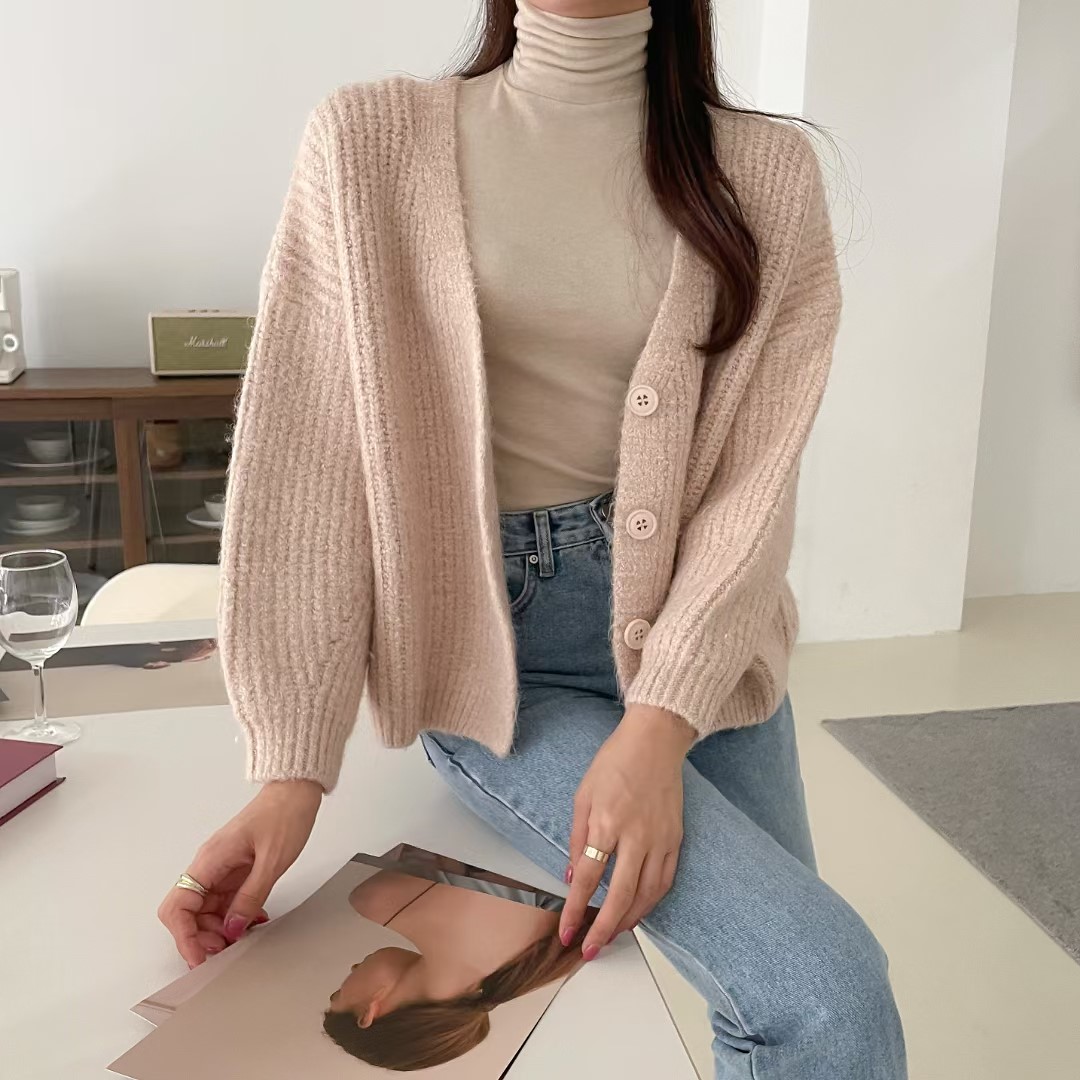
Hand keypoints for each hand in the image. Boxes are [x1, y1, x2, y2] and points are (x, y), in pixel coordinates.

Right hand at [157, 779, 321, 966]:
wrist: (295, 791)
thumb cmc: (284, 815)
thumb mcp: (272, 862)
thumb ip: (250, 898)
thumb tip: (231, 930)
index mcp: (210, 860)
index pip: (177, 907)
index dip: (184, 937)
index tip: (201, 958)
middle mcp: (210, 865)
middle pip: (189, 913)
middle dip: (203, 937)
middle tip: (228, 952)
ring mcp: (221, 867)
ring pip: (207, 910)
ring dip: (220, 929)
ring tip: (242, 939)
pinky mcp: (235, 869)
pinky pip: (225, 900)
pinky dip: (234, 916)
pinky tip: (252, 921)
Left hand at [559, 704, 694, 959]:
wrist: (655, 741)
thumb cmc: (614, 763)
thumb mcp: (583, 796)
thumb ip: (577, 840)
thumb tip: (574, 878)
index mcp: (607, 823)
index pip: (590, 879)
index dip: (575, 910)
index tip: (567, 932)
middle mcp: (636, 836)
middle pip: (621, 896)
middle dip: (604, 929)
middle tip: (591, 949)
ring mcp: (660, 839)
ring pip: (647, 895)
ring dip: (629, 921)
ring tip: (612, 936)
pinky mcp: (676, 839)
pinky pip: (665, 881)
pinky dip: (651, 902)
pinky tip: (639, 911)